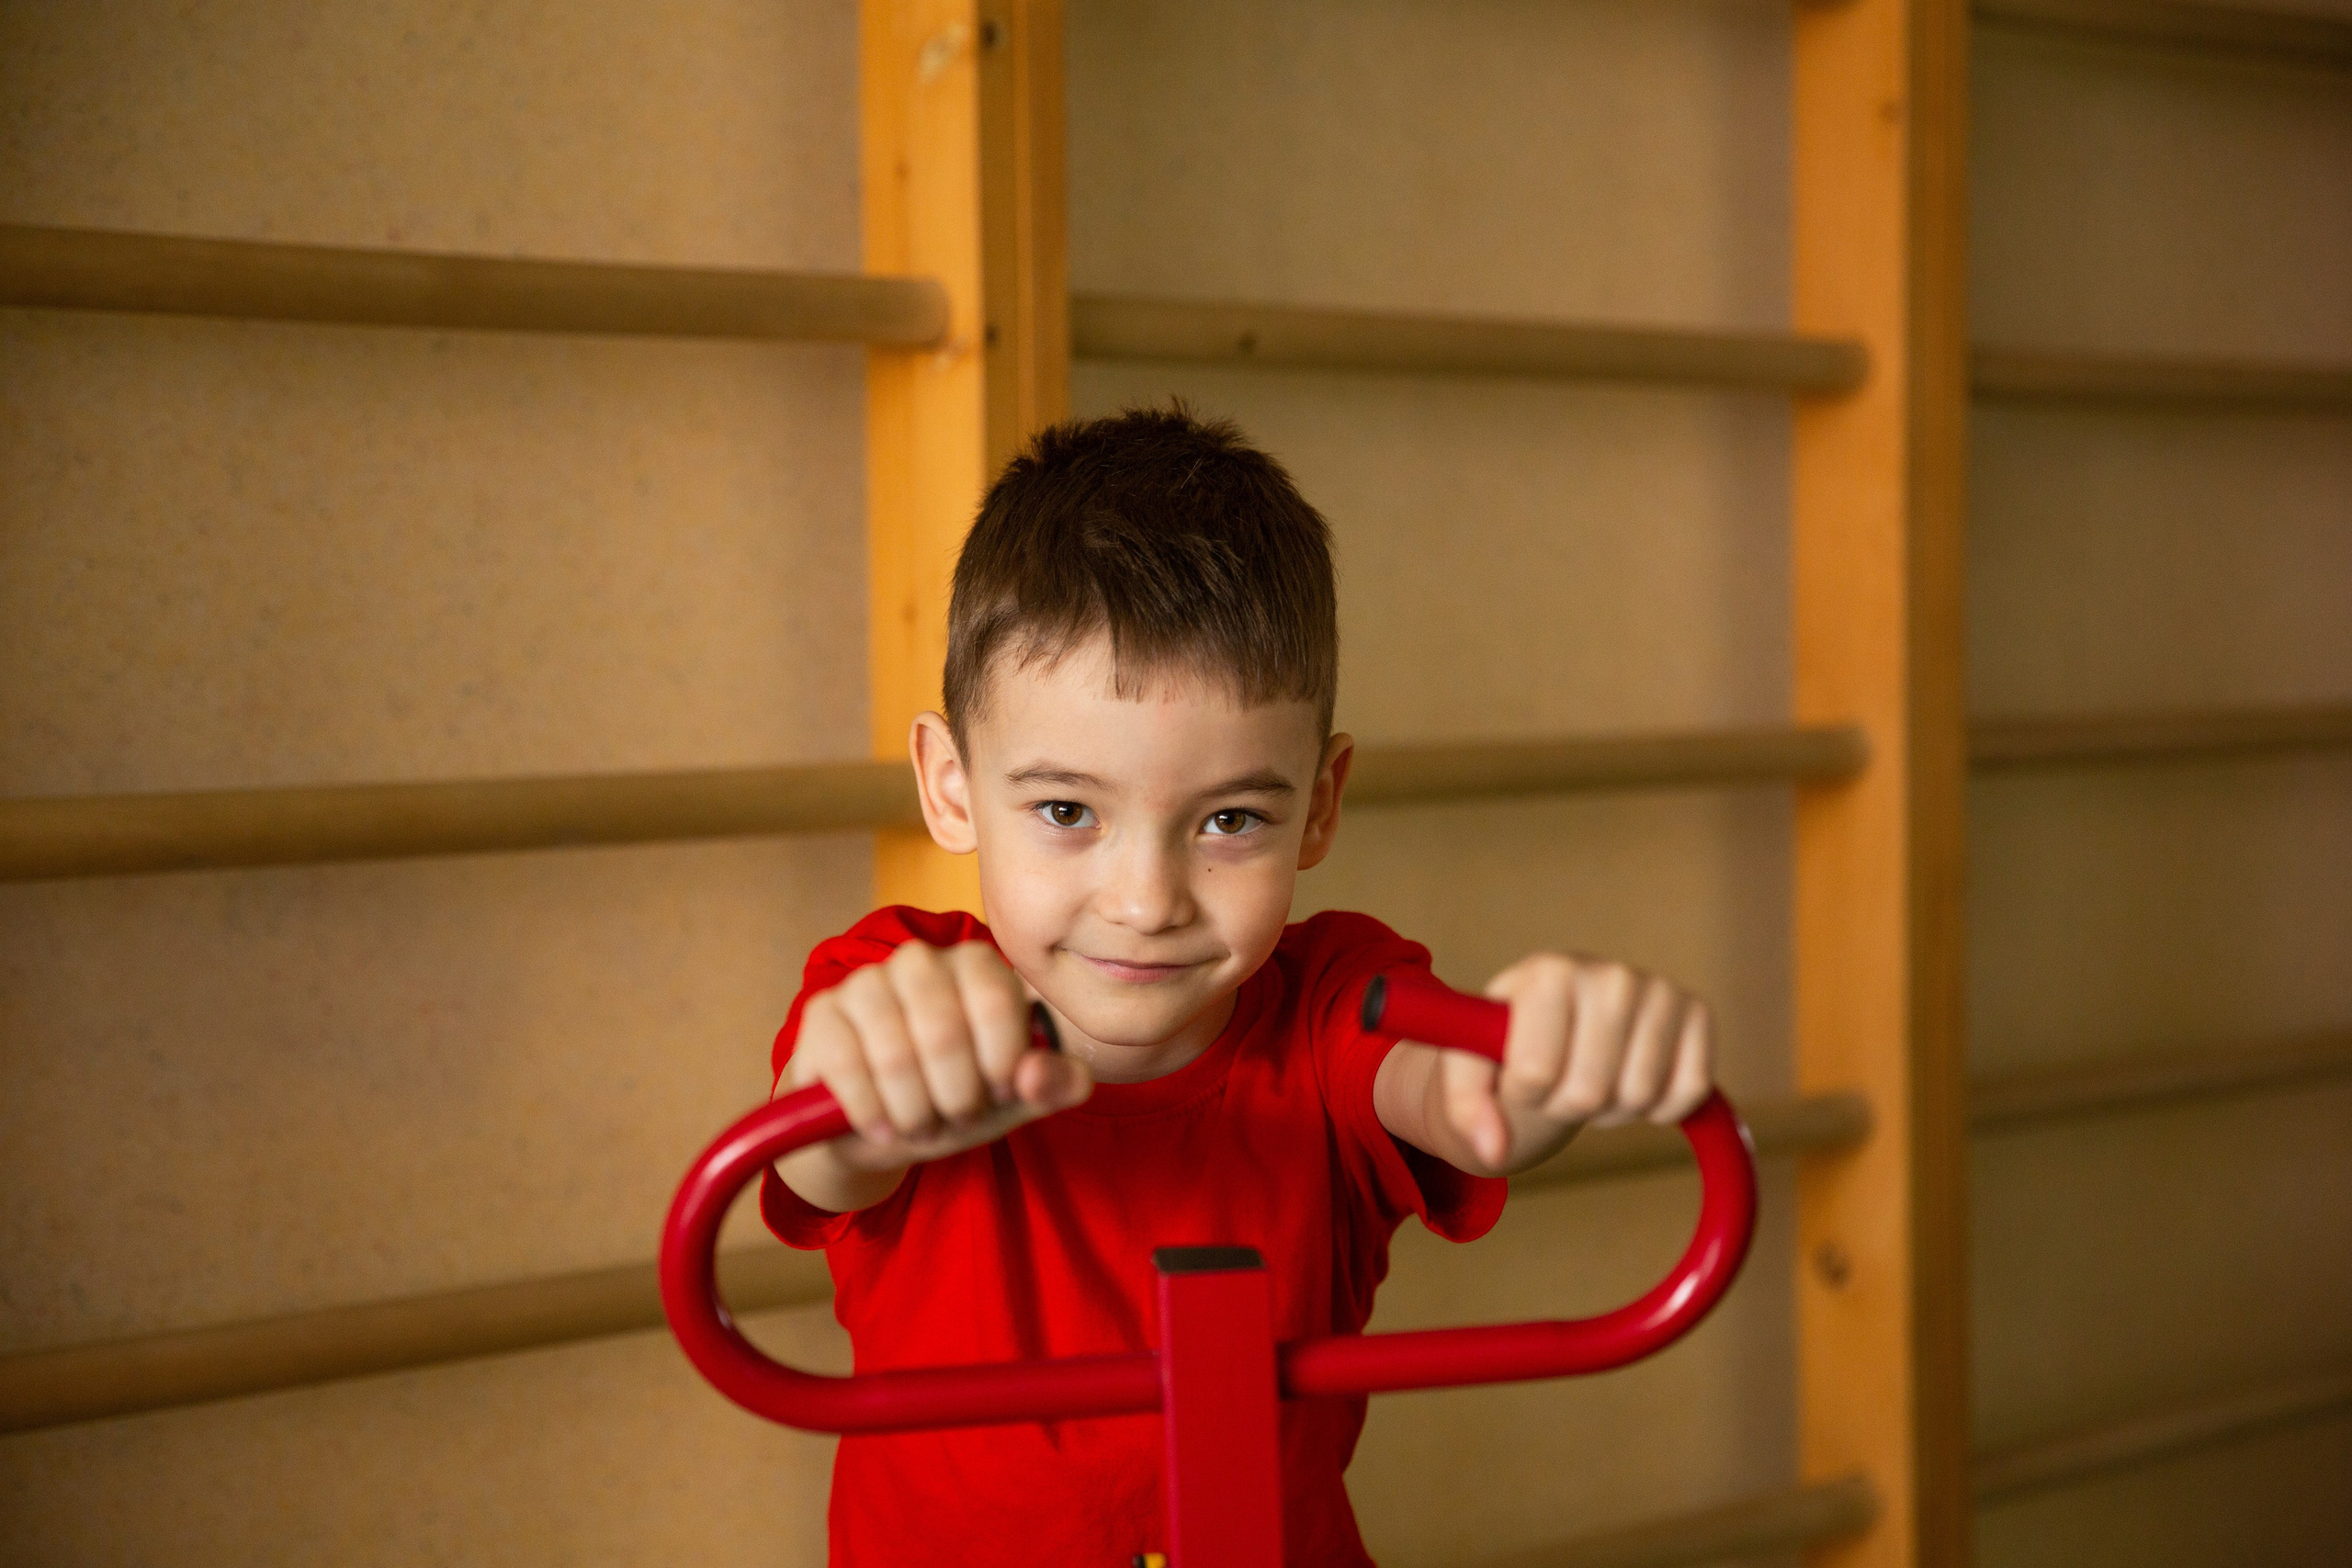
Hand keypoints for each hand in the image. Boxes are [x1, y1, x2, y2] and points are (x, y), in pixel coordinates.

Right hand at [776, 942, 1091, 1207]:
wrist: (882, 1126)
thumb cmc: (957, 1098)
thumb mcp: (1016, 1100)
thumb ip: (1054, 1084)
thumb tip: (1034, 1074)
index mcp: (976, 965)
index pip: (995, 1002)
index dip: (1000, 1065)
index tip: (999, 1094)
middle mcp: (919, 960)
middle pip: (943, 1032)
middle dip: (955, 1097)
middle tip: (955, 1117)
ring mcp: (864, 983)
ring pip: (894, 1054)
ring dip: (913, 1110)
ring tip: (920, 1124)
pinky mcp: (821, 1013)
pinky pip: (846, 1066)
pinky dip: (870, 1112)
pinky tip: (881, 1125)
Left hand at [1438, 953, 1714, 1173]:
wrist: (1562, 1027)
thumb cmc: (1511, 1048)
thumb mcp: (1472, 1069)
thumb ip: (1464, 1108)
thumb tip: (1492, 1149)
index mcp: (1548, 973)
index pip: (1535, 1073)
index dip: (1523, 1093)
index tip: (1520, 1073)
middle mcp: (1611, 973)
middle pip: (1589, 1091)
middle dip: (1567, 1105)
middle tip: (1560, 1080)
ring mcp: (1661, 990)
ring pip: (1641, 1095)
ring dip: (1612, 1109)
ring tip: (1593, 1077)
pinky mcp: (1698, 1013)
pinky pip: (1691, 1090)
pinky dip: (1660, 1108)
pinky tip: (1633, 1079)